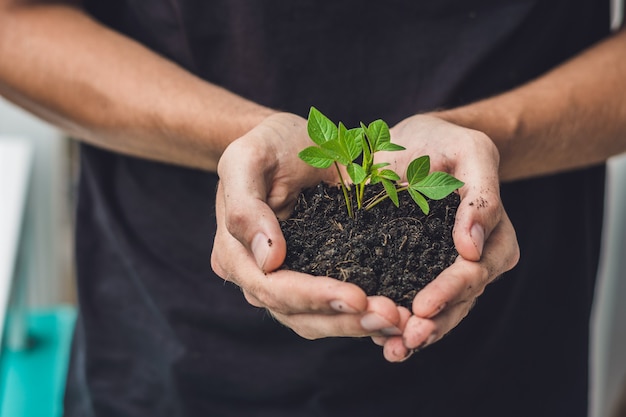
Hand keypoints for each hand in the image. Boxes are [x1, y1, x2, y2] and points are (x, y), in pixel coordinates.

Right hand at [211, 112, 405, 338]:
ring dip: (358, 325)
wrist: (292, 142)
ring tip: (400, 320)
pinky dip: (362, 315)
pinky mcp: (313, 277)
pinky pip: (334, 308)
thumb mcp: (248, 158)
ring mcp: (284, 281)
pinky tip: (395, 314)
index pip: (272, 288)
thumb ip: (246, 206)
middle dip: (345, 319)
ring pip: (318, 320)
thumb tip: (267, 260)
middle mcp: (256, 276)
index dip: (314, 297)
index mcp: (234, 253)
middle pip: (298, 314)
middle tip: (393, 317)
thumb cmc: (268, 143)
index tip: (359, 297)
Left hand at [372, 115, 519, 360]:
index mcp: (494, 239)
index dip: (449, 292)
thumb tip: (472, 248)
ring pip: (436, 312)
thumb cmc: (448, 143)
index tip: (422, 307)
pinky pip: (410, 302)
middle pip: (457, 303)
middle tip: (405, 339)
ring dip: (415, 334)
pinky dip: (398, 322)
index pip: (473, 273)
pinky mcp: (414, 271)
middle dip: (432, 324)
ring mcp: (443, 271)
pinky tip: (378, 339)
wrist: (418, 143)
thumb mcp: (471, 152)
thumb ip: (481, 196)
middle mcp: (473, 263)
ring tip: (391, 349)